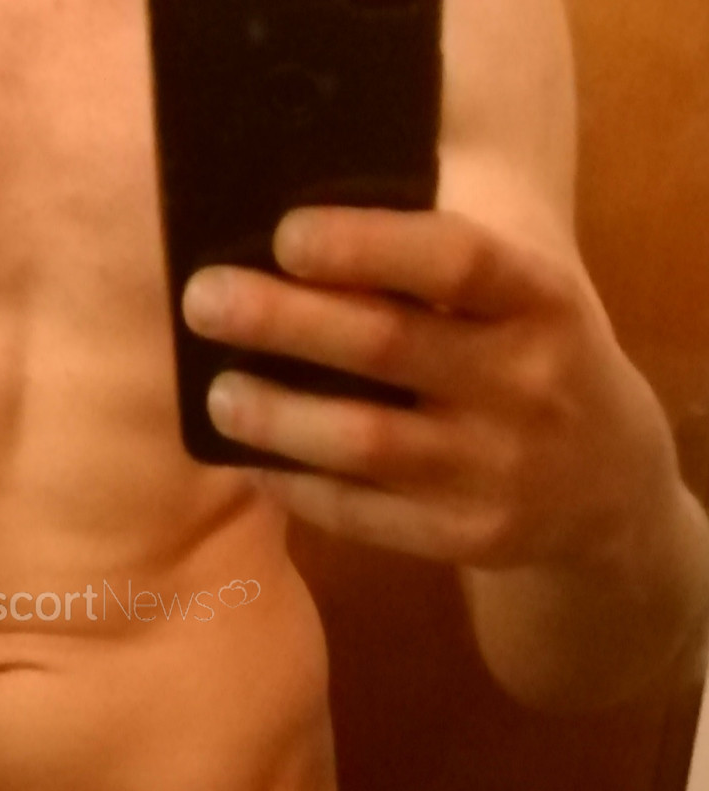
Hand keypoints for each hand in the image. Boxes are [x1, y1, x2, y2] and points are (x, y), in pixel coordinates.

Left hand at [181, 207, 680, 570]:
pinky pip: (360, 512)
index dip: (366, 245)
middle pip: (387, 346)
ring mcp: (495, 470)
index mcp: (542, 302)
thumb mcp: (521, 304)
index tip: (284, 234)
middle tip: (203, 300)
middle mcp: (526, 384)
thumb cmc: (532, 364)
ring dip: (277, 415)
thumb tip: (289, 243)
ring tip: (217, 394)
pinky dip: (295, 484)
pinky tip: (250, 459)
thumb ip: (436, 273)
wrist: (607, 487)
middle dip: (283, 320)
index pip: (455, 260)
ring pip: (364, 441)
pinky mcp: (464, 536)